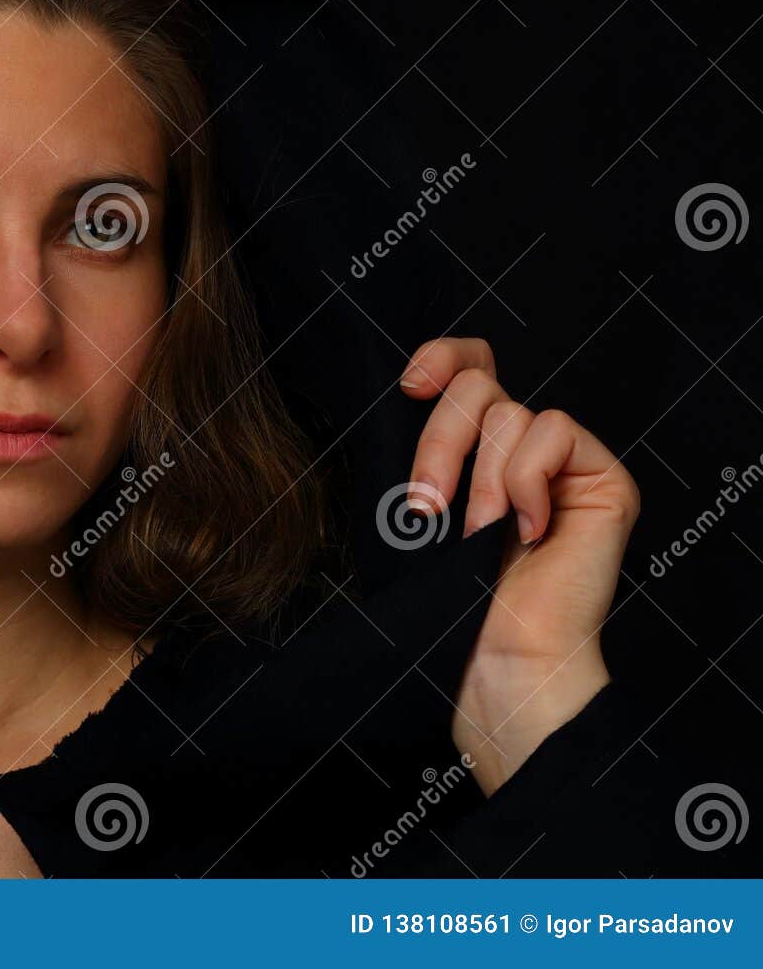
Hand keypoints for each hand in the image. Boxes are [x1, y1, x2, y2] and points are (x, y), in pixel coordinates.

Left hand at [400, 337, 640, 795]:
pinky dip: (526, 481)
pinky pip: (553, 431)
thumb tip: (412, 387)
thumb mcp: (416, 509)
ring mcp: (563, 463)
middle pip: (477, 385)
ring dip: (480, 478)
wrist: (495, 654)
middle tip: (428, 505)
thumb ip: (424, 450)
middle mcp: (520, 450)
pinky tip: (530, 530)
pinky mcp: (602, 476)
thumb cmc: (449, 598)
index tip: (410, 386)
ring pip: (508, 410)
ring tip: (479, 534)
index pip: (470, 367)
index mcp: (476, 451)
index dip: (443, 357)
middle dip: (440, 442)